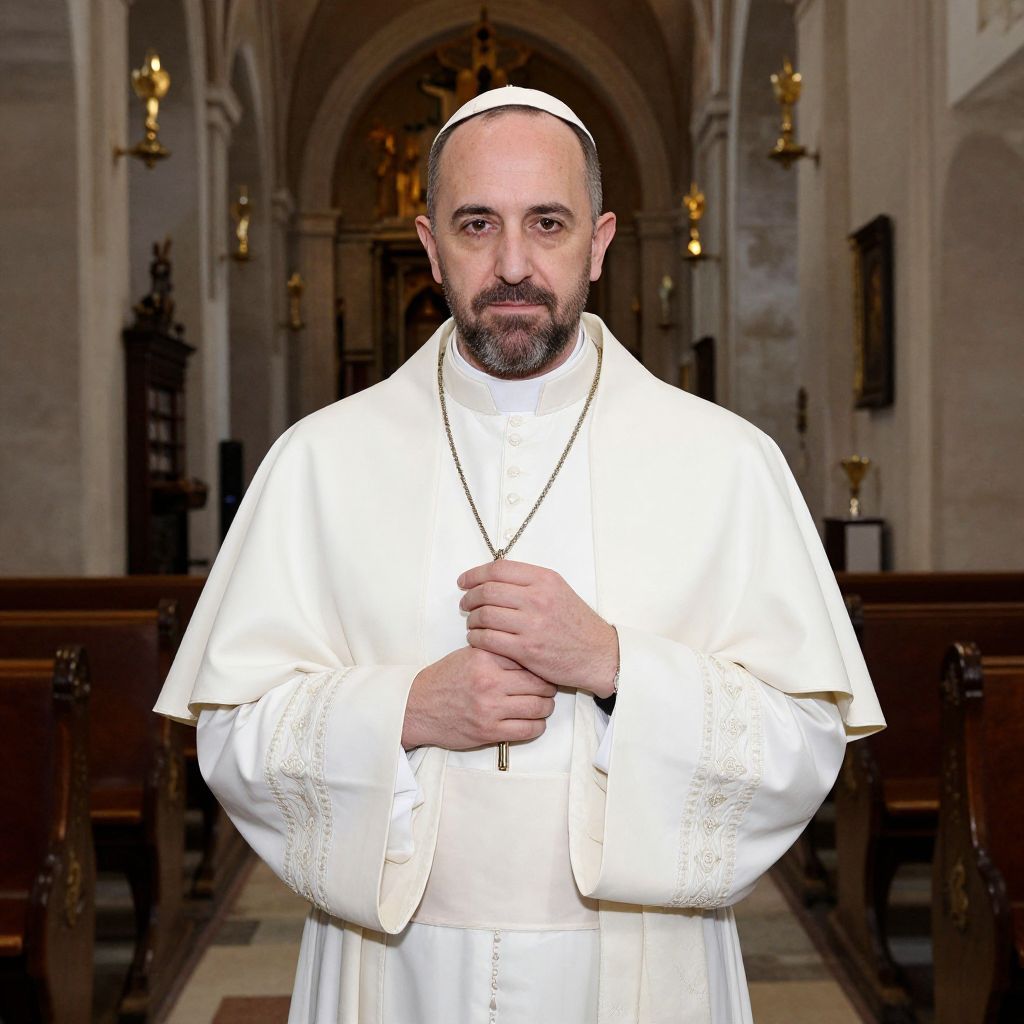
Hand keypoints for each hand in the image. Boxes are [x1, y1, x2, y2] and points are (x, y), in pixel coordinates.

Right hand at [402, 646, 556, 750]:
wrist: (418, 707)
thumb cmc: (446, 679)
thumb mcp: (470, 654)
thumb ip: (498, 652)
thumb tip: (531, 653)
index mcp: (485, 657)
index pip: (528, 656)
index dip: (539, 663)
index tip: (542, 667)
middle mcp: (489, 681)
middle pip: (540, 683)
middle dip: (548, 686)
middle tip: (547, 687)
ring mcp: (490, 708)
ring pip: (540, 707)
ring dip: (545, 707)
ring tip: (541, 704)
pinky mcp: (490, 731)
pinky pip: (529, 730)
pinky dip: (537, 726)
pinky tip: (532, 721)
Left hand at [458, 561, 618, 696]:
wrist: (597, 653)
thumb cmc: (575, 623)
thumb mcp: (557, 590)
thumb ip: (528, 582)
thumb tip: (492, 578)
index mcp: (544, 579)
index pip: (498, 569)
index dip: (475, 574)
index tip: (464, 581)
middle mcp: (537, 598)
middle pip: (487, 592)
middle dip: (469, 598)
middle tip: (465, 604)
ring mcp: (531, 624)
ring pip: (485, 615)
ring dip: (472, 619)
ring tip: (472, 623)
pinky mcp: (526, 649)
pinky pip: (488, 639)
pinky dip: (476, 638)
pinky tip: (477, 638)